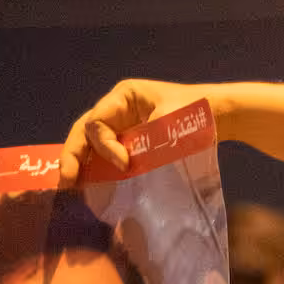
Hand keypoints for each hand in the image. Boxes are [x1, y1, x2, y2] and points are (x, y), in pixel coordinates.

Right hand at [59, 79, 206, 185]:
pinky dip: (97, 168)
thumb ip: (144, 141)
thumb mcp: (169, 121)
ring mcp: (122, 126)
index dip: (105, 146)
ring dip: (81, 164)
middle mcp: (117, 110)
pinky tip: (90, 185)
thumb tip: (123, 167)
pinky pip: (107, 154)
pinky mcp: (130, 142)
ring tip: (70, 186)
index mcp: (123, 96)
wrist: (217, 114)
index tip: (125, 164)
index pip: (98, 122)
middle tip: (66, 181)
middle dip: (73, 155)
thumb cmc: (195, 111)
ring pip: (91, 143)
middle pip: (84, 131)